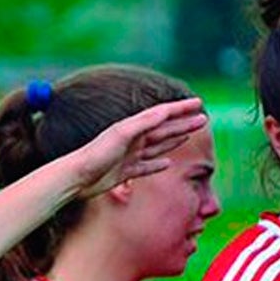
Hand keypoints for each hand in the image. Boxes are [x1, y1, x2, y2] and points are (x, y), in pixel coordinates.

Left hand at [72, 98, 207, 196]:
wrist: (76, 177)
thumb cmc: (96, 154)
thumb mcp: (121, 134)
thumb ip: (142, 123)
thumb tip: (164, 112)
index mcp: (132, 127)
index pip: (162, 114)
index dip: (181, 108)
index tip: (198, 102)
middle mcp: (132, 140)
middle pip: (164, 129)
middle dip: (184, 123)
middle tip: (203, 119)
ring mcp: (129, 156)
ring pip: (158, 146)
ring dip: (174, 139)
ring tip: (189, 134)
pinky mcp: (124, 173)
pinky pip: (146, 167)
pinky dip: (157, 165)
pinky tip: (167, 163)